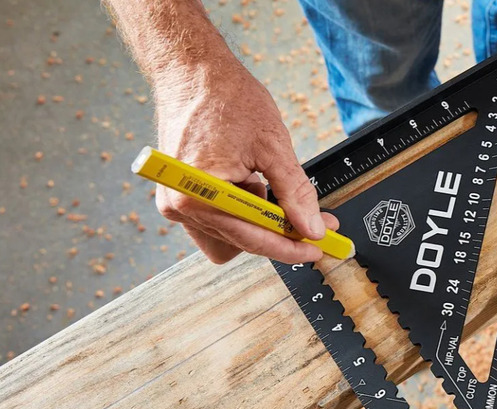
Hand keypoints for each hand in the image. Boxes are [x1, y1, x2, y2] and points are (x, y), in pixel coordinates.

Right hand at [154, 63, 337, 263]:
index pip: (253, 238)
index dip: (290, 247)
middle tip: (313, 220)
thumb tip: (311, 228)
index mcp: (200, 195)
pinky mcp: (178, 196)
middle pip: (241, 242)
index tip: (318, 248)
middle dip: (279, 232)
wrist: (192, 70)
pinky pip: (216, 221)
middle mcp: (180, 206)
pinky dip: (240, 211)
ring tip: (264, 182)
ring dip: (255, 222)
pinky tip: (247, 180)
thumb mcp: (273, 146)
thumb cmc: (227, 98)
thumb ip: (295, 193)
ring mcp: (176, 203)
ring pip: (229, 237)